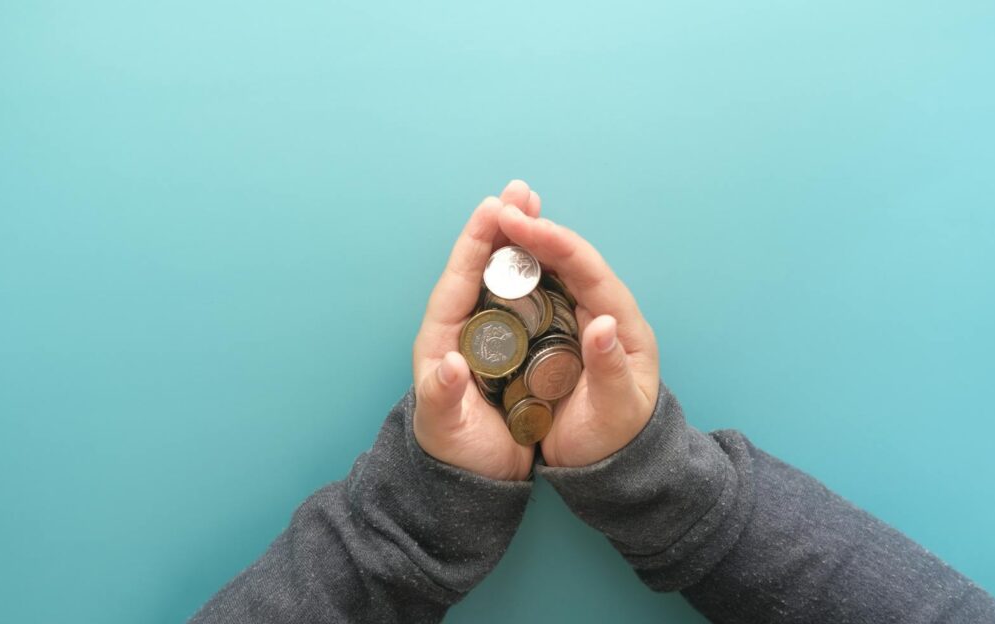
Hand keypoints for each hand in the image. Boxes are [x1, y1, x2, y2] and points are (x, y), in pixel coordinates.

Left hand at [411, 181, 542, 480]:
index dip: (474, 244)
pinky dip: (538, 272)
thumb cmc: (454, 454)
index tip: (492, 209)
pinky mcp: (512, 348)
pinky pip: (525, 300)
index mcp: (441, 340)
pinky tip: (553, 253)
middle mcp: (463, 329)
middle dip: (501, 227)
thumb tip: (449, 365)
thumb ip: (442, 397)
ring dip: (520, 241)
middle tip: (522, 189)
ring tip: (536, 205)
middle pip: (481, 267)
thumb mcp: (444, 429)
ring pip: (504, 277)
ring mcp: (488, 336)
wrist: (473, 482)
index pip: (457, 280)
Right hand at [497, 205, 659, 466]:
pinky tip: (498, 256)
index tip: (520, 223)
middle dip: (536, 229)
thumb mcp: (616, 412)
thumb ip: (611, 367)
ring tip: (498, 215)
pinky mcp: (563, 333)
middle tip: (501, 205)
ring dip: (527, 241)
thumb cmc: (616, 440)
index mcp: (623, 324)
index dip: (555, 242)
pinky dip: (521, 268)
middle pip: (570, 259)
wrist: (616, 465)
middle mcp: (605, 312)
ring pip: (555, 269)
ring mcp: (583, 320)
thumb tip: (604, 323)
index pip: (588, 270)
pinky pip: (542, 290)